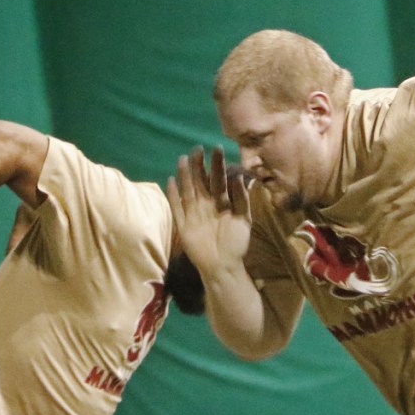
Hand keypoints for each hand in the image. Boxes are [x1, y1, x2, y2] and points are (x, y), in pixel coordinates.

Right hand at [167, 146, 250, 276]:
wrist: (223, 265)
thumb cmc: (236, 243)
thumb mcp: (244, 219)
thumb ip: (241, 199)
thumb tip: (238, 177)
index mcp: (222, 201)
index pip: (218, 179)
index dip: (217, 164)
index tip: (217, 148)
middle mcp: (206, 204)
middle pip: (201, 181)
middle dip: (199, 165)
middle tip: (198, 148)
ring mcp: (193, 213)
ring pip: (188, 190)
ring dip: (185, 175)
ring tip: (183, 159)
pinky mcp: (183, 225)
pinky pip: (177, 208)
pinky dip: (173, 196)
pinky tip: (170, 181)